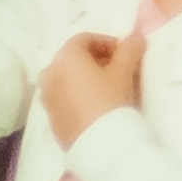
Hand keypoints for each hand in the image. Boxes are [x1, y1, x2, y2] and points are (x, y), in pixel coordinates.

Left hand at [37, 32, 141, 148]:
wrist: (98, 142)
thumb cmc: (110, 99)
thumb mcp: (125, 71)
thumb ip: (130, 49)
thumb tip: (134, 38)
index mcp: (65, 57)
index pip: (84, 39)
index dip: (107, 42)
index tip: (124, 53)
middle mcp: (49, 73)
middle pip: (73, 58)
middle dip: (96, 60)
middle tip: (118, 69)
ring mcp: (46, 96)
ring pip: (66, 78)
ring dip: (85, 77)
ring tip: (106, 88)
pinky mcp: (50, 116)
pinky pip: (63, 97)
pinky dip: (77, 94)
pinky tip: (96, 105)